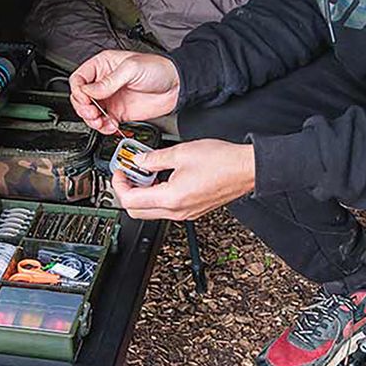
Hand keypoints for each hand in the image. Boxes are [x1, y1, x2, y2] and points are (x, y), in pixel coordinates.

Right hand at [70, 51, 179, 134]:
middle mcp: (104, 82)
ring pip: (90, 112)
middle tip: (92, 113)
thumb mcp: (131, 69)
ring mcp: (111, 98)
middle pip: (81, 97)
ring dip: (92, 120)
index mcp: (103, 66)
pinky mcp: (118, 112)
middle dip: (83, 107)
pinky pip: (103, 122)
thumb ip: (108, 81)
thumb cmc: (158, 69)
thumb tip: (89, 91)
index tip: (86, 99)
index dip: (79, 90)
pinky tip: (111, 126)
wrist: (176, 86)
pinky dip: (104, 127)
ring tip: (100, 121)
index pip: (79, 78)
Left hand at [112, 139, 255, 220]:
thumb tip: (139, 161)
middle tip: (127, 175)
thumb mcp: (181, 152)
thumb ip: (154, 158)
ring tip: (145, 173)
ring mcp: (186, 213)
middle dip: (127, 193)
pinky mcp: (193, 210)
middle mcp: (177, 211)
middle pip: (137, 212)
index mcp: (171, 198)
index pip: (130, 200)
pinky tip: (162, 178)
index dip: (119, 185)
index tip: (120, 172)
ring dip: (143, 194)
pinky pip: (166, 209)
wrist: (246, 169)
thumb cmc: (222, 162)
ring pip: (151, 211)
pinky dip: (157, 196)